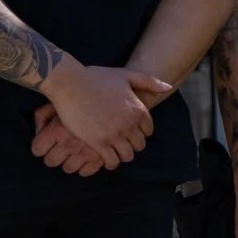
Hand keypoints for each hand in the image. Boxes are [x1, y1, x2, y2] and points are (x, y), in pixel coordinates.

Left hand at [30, 104, 110, 175]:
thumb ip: (42, 116)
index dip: (40, 146)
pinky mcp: (102, 157)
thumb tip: (38, 132)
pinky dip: (85, 167)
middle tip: (59, 148)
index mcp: (57, 130)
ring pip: (68, 168)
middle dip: (53, 155)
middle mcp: (70, 144)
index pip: (37, 150)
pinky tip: (87, 157)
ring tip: (75, 152)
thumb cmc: (80, 98)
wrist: (112, 98)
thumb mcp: (57, 102)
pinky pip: (87, 172)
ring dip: (69, 162)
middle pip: (51, 161)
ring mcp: (86, 152)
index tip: (45, 143)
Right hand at [36, 62, 166, 165]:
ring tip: (113, 151)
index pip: (148, 131)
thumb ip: (149, 81)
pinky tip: (105, 157)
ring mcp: (115, 134)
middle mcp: (130, 124)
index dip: (139, 132)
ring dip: (122, 155)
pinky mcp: (98, 143)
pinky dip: (110, 162)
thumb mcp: (126, 75)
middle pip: (139, 145)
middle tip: (121, 143)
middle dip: (131, 144)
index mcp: (139, 110)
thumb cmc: (95, 77)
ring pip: (127, 156)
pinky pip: (112, 161)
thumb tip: (168, 87)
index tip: (130, 132)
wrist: (70, 83)